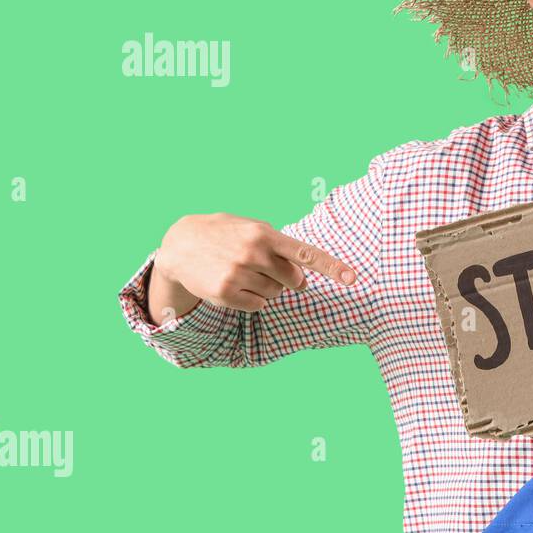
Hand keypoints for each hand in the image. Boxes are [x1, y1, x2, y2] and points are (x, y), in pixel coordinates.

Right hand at [156, 213, 356, 312]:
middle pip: (294, 280)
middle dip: (288, 279)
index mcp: (264, 234)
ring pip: (276, 294)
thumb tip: (302, 268)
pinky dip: (253, 299)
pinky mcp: (226, 293)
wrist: (180, 244)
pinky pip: (259, 306)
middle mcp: (253, 253)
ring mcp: (239, 274)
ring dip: (266, 287)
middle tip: (266, 268)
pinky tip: (235, 284)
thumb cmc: (224, 233)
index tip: (352, 278)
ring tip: (243, 271)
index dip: (331, 267)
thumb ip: (278, 243)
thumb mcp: (251, 226)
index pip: (305, 254)